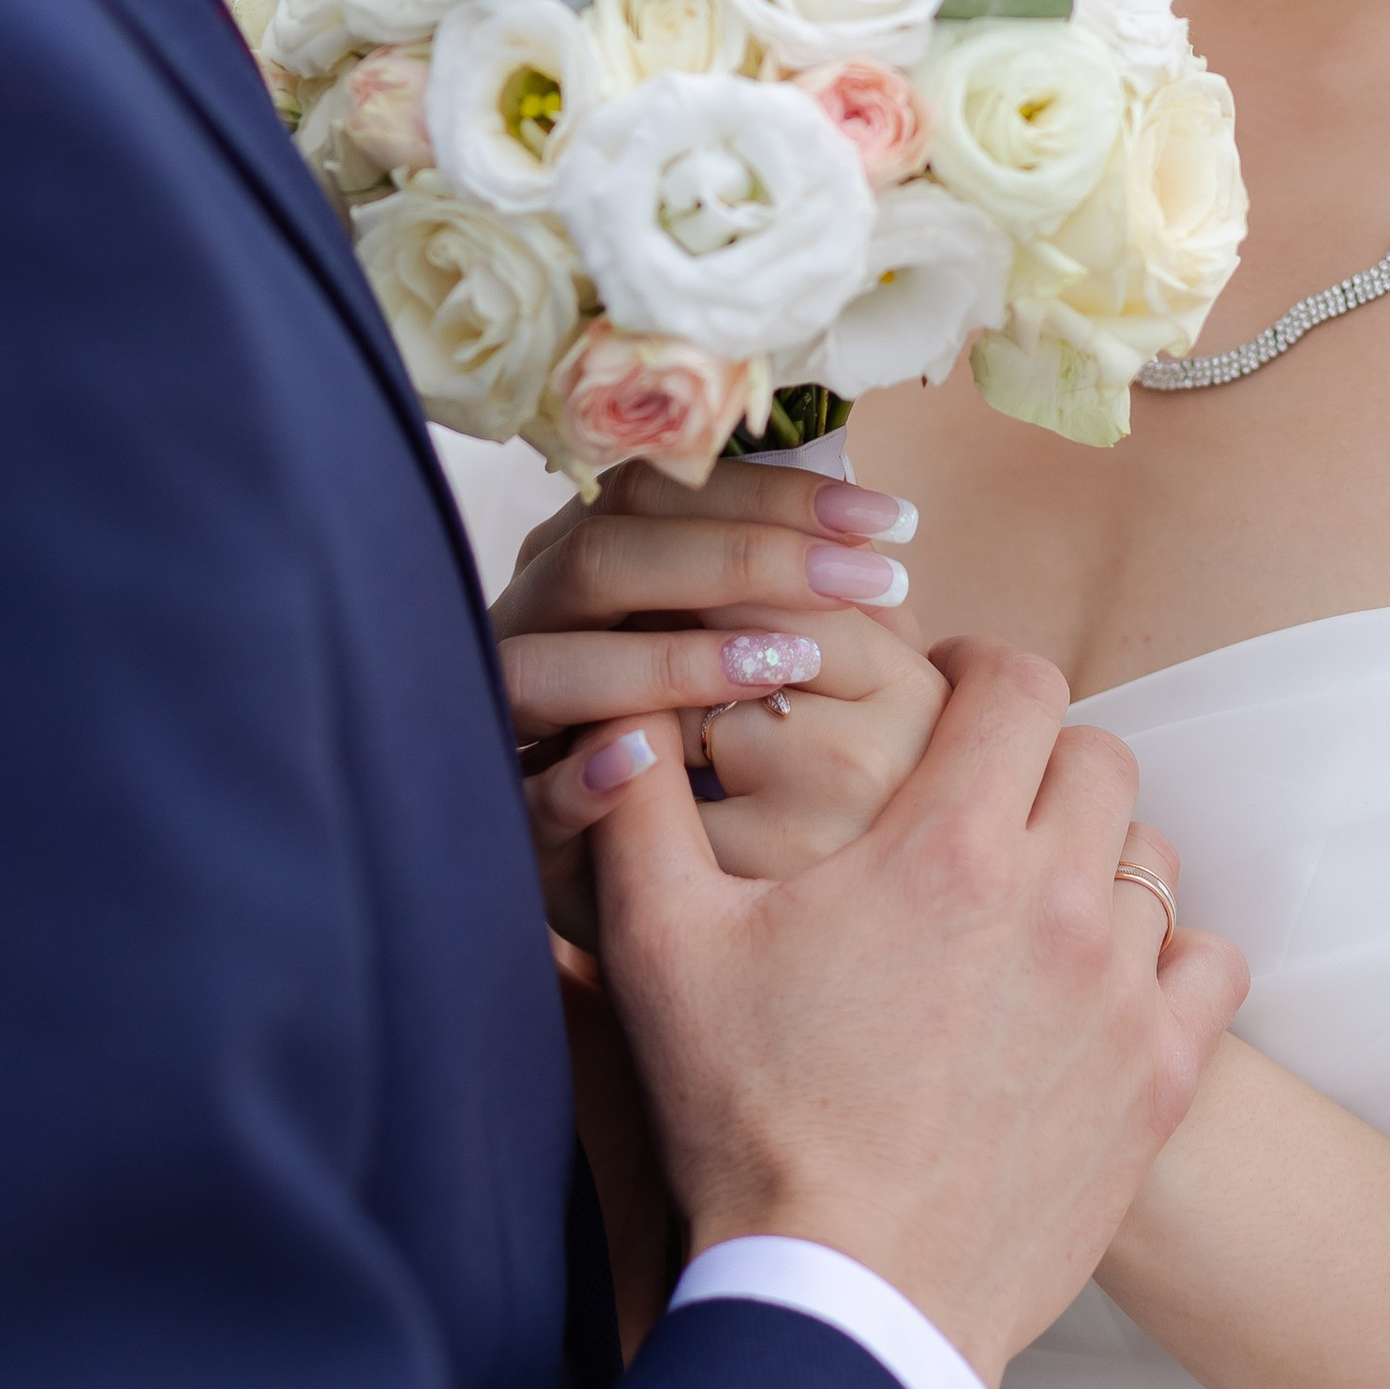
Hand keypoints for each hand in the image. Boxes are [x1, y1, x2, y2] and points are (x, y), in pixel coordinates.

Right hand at [493, 457, 927, 927]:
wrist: (644, 900)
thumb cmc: (701, 744)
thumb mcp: (737, 650)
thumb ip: (775, 593)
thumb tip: (871, 533)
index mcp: (585, 560)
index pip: (658, 488)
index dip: (769, 492)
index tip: (888, 520)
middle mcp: (531, 620)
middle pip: (605, 555)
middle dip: (741, 557)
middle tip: (869, 581)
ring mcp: (502, 715)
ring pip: (544, 665)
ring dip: (663, 661)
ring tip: (781, 666)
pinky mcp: (509, 824)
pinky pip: (526, 799)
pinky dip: (579, 781)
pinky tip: (645, 763)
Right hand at [585, 644, 1249, 1388]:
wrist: (847, 1303)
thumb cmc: (749, 1127)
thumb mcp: (662, 954)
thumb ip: (639, 815)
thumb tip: (625, 720)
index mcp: (947, 845)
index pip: (1020, 683)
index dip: (980, 671)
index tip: (945, 696)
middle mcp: (1054, 898)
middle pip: (1097, 756)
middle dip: (1037, 755)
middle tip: (978, 797)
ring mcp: (1118, 991)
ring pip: (1149, 856)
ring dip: (1095, 854)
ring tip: (1028, 895)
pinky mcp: (1159, 1078)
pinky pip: (1207, 961)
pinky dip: (1165, 953)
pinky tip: (1101, 978)